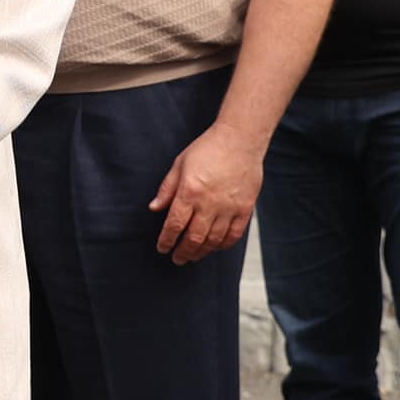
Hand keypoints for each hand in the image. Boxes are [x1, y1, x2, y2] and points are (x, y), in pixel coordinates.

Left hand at [150, 121, 263, 264]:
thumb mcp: (179, 164)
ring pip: (213, 240)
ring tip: (193, 256)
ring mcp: (229, 208)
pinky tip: (214, 247)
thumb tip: (154, 209)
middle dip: (183, 252)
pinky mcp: (245, 209)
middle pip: (194, 238)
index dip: (167, 240)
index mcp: (190, 192)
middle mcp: (209, 204)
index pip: (174, 225)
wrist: (240, 141)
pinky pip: (233, 235)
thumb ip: (167, 189)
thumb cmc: (206, 149)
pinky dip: (223, 245)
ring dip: (201, 252)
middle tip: (177, 259)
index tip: (162, 248)